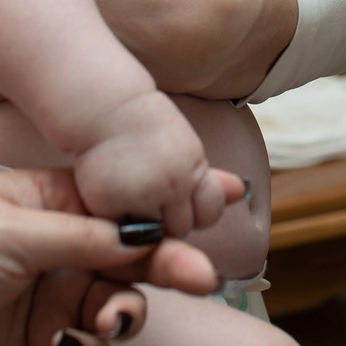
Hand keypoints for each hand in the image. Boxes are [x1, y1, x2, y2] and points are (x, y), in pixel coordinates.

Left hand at [0, 166, 219, 345]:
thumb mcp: (10, 233)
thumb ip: (85, 236)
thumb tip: (149, 229)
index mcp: (49, 204)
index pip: (123, 199)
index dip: (171, 200)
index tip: (226, 197)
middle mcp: (59, 251)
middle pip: (136, 255)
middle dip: (170, 264)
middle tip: (198, 277)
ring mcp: (53, 302)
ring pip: (122, 305)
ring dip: (129, 312)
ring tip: (112, 320)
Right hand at [73, 90, 231, 238]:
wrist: (103, 109)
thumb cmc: (143, 128)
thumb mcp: (184, 147)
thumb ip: (207, 176)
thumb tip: (242, 191)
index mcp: (193, 168)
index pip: (209, 212)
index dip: (195, 211)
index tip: (176, 199)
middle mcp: (173, 185)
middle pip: (182, 228)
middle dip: (168, 220)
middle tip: (146, 198)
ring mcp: (142, 196)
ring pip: (154, 236)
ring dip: (143, 227)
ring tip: (128, 201)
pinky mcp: (110, 205)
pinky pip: (121, 232)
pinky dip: (116, 224)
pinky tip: (111, 202)